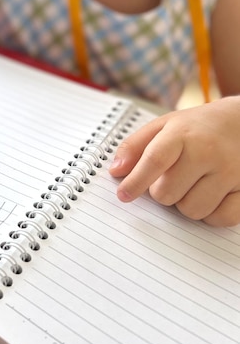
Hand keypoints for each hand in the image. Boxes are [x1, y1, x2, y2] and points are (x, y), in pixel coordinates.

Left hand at [109, 96, 239, 226]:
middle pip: (167, 194)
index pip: (154, 161)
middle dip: (161, 192)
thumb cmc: (197, 128)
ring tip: (193, 183)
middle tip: (172, 178)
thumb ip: (135, 146)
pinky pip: (220, 218)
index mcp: (182, 133)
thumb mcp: (163, 125)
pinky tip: (211, 195)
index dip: (135, 182)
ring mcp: (231, 171)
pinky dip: (211, 213)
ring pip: (191, 210)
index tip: (123, 195)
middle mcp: (208, 152)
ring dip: (185, 203)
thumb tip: (116, 171)